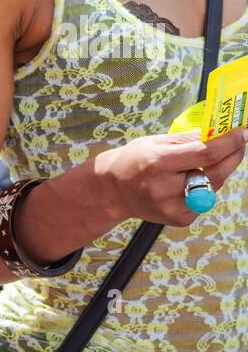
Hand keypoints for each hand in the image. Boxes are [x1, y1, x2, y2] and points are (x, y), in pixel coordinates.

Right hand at [95, 127, 246, 228]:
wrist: (115, 189)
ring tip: (205, 162)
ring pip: (212, 188)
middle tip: (240, 143)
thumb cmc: (137, 159)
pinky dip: (203, 189)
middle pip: (214, 174)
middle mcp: (165, 187)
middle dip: (232, 156)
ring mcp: (173, 207)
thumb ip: (188, 139)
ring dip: (217, 172)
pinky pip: (203, 201)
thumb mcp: (157, 141)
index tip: (242, 132)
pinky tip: (188, 183)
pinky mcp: (179, 220)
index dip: (228, 143)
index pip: (204, 153)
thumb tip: (218, 131)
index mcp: (158, 162)